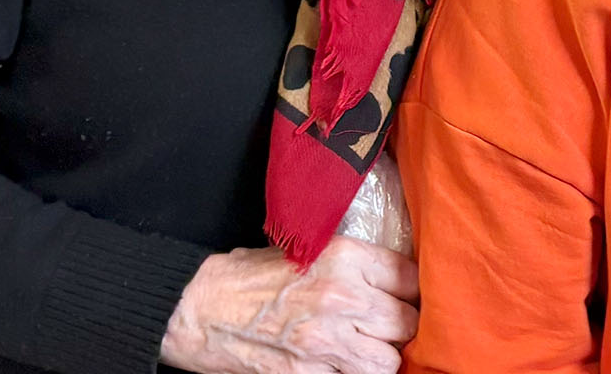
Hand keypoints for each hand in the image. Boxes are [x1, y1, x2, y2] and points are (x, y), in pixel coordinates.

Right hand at [159, 238, 418, 373]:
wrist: (198, 309)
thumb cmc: (252, 276)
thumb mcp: (308, 250)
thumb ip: (354, 265)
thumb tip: (395, 281)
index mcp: (344, 257)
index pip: (409, 277)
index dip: (413, 291)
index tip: (407, 297)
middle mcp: (341, 296)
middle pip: (405, 321)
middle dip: (400, 327)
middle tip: (388, 328)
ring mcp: (324, 339)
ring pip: (387, 360)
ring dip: (381, 357)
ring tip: (368, 351)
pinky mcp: (307, 373)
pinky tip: (343, 367)